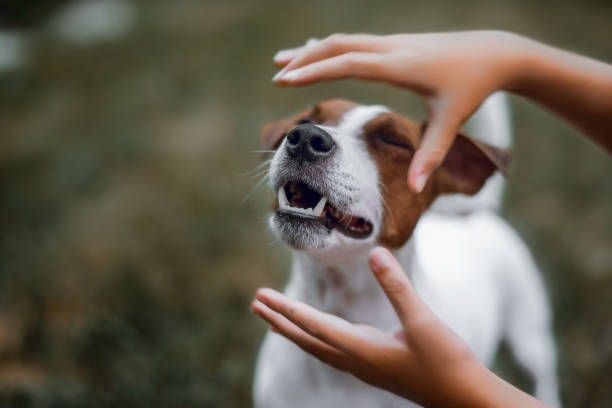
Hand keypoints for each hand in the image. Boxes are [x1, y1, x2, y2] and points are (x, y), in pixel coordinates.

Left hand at [251, 247, 547, 406]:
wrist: (465, 399)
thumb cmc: (447, 362)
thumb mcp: (423, 320)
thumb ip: (397, 286)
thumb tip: (376, 252)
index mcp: (363, 350)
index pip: (315, 326)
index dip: (289, 309)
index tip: (264, 297)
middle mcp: (356, 361)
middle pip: (307, 339)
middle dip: (279, 320)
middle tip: (255, 303)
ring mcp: (364, 367)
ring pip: (317, 347)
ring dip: (293, 330)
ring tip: (273, 318)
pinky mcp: (373, 368)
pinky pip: (331, 352)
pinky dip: (313, 339)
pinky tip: (316, 335)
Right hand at [271, 31, 527, 192]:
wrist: (495, 52)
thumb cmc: (473, 87)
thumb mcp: (452, 121)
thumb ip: (430, 155)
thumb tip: (414, 190)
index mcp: (401, 65)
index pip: (349, 62)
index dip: (315, 70)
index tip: (285, 79)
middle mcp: (392, 48)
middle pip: (338, 45)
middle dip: (304, 60)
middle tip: (276, 75)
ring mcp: (392, 43)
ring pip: (343, 40)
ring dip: (312, 51)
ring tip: (283, 62)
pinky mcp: (395, 44)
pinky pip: (354, 42)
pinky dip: (330, 49)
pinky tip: (317, 53)